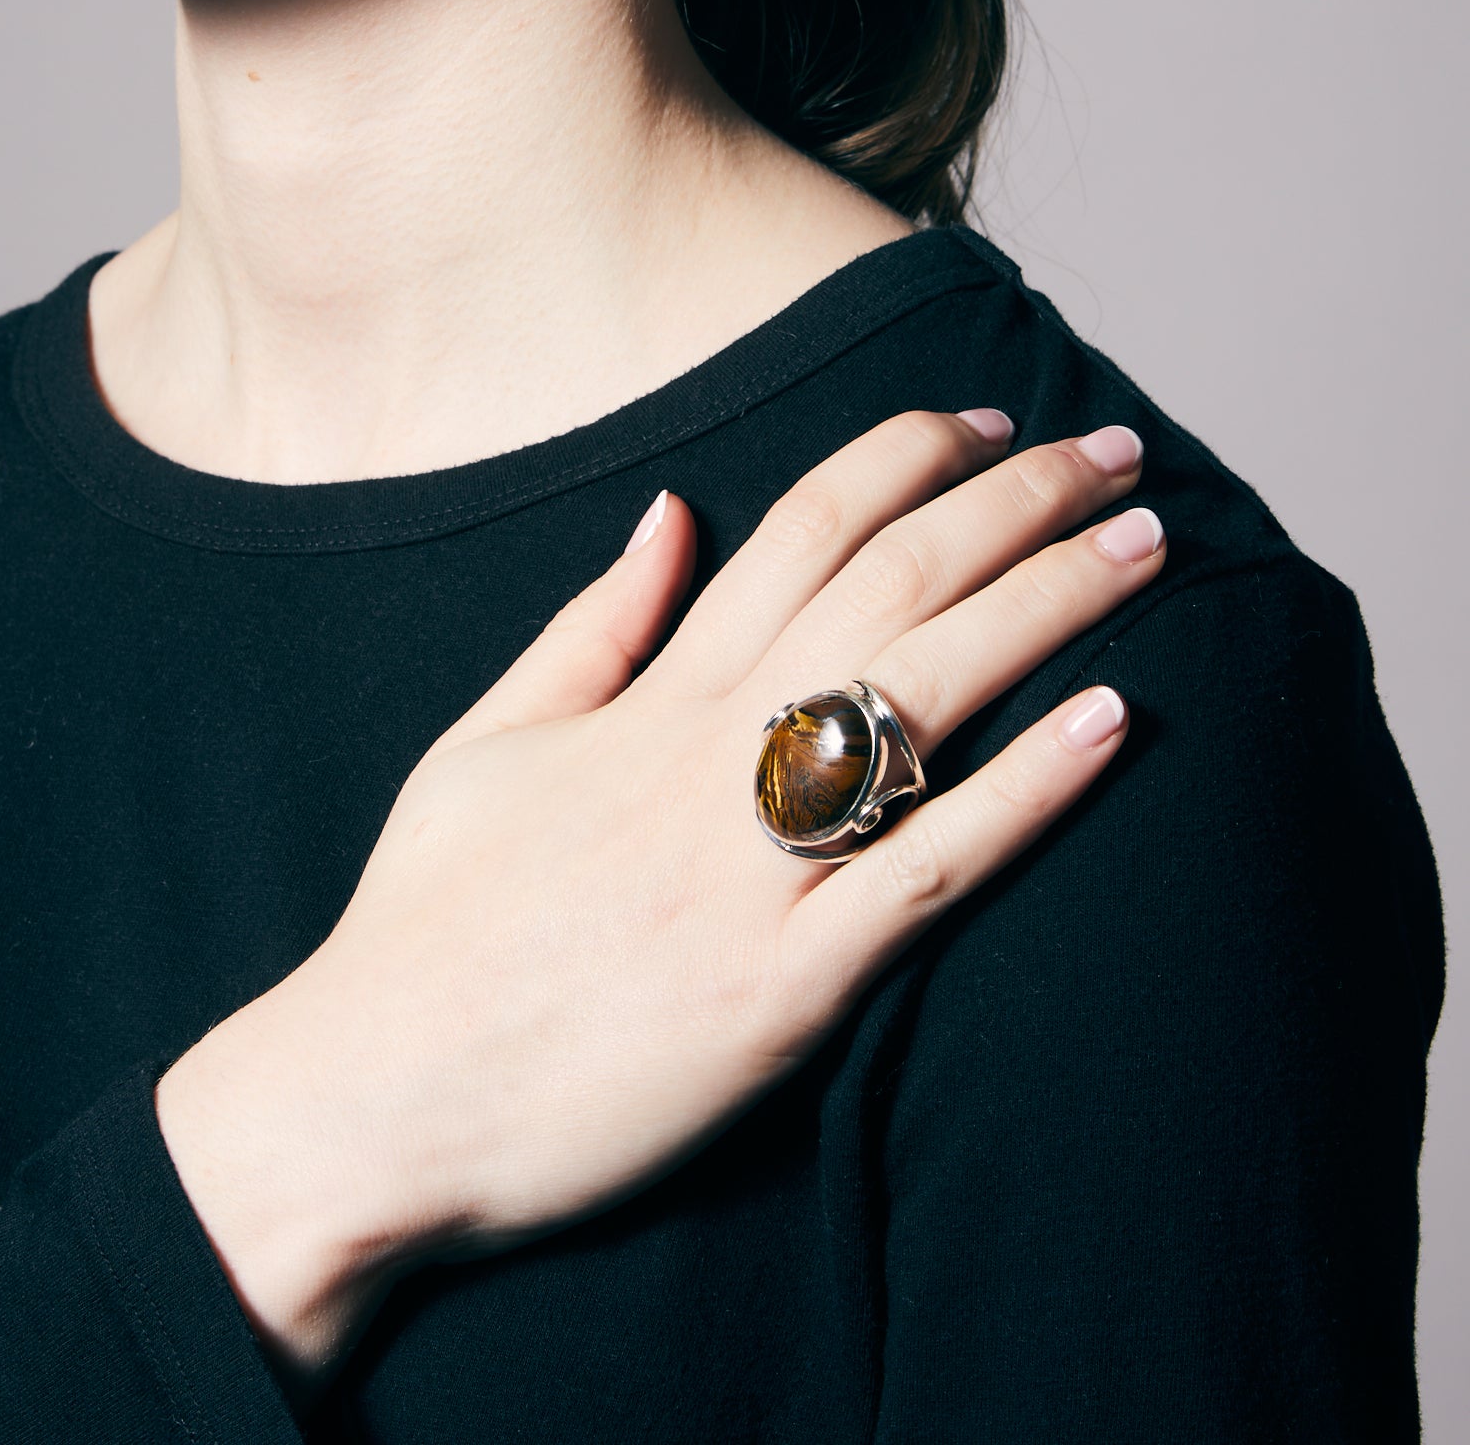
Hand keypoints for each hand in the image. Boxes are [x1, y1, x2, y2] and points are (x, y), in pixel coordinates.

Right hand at [156, 410, 1163, 1400]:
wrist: (373, 1098)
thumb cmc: (427, 920)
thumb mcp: (490, 741)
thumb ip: (591, 625)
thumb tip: (671, 513)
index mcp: (647, 698)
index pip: (802, 527)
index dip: (908, 457)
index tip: (989, 423)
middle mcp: (710, 758)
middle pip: (893, 585)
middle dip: (1018, 502)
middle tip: (1113, 451)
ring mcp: (751, 871)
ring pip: (927, 698)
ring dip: (1050, 605)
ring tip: (1148, 545)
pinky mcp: (783, 990)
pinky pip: (925, 870)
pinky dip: (1028, 791)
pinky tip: (1114, 721)